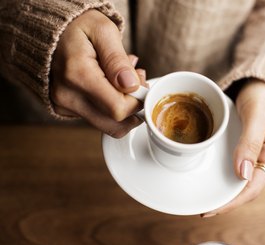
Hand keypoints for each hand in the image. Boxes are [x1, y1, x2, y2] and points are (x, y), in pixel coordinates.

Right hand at [50, 10, 146, 137]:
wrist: (50, 31)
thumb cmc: (78, 27)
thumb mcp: (103, 31)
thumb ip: (118, 60)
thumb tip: (131, 86)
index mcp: (77, 75)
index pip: (118, 109)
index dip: (137, 101)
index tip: (141, 82)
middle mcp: (67, 96)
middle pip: (114, 124)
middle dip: (133, 107)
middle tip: (135, 81)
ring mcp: (64, 106)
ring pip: (107, 124)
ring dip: (123, 107)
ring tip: (123, 80)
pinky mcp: (66, 110)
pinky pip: (98, 118)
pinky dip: (110, 105)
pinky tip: (110, 84)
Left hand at [202, 79, 264, 216]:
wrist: (261, 82)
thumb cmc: (264, 95)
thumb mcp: (257, 115)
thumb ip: (250, 142)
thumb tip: (242, 174)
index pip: (252, 187)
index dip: (232, 201)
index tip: (211, 209)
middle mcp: (263, 159)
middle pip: (244, 188)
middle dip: (224, 201)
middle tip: (202, 209)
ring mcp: (253, 155)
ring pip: (237, 180)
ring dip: (222, 190)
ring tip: (202, 198)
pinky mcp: (243, 148)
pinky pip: (233, 166)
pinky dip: (221, 175)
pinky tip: (208, 177)